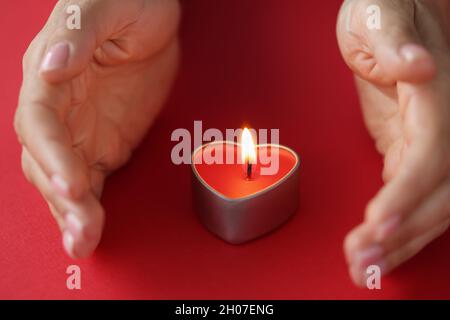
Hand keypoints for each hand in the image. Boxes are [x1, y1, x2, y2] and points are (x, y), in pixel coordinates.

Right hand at [14, 0, 179, 257]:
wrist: (155, 16)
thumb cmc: (130, 0)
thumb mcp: (108, 5)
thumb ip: (80, 33)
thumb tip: (51, 69)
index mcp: (51, 72)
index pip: (39, 120)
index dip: (51, 153)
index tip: (72, 181)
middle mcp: (58, 107)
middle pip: (46, 159)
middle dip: (61, 197)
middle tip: (83, 229)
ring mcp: (80, 130)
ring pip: (64, 178)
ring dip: (72, 213)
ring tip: (84, 242)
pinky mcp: (103, 145)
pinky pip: (92, 181)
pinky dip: (90, 208)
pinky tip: (91, 231)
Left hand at [337, 0, 449, 285]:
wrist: (393, 15)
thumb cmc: (383, 10)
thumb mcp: (379, 16)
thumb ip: (392, 42)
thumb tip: (415, 66)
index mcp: (436, 97)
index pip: (430, 157)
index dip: (406, 195)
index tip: (377, 224)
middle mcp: (445, 127)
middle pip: (435, 195)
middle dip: (398, 234)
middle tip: (358, 262)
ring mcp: (434, 143)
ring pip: (430, 205)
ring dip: (399, 242)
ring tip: (363, 268)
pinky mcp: (415, 151)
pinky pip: (414, 197)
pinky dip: (399, 227)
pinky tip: (379, 249)